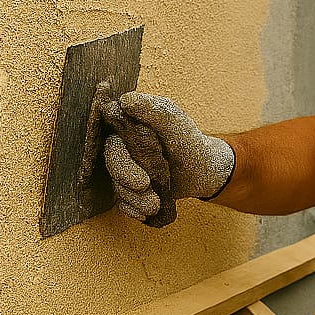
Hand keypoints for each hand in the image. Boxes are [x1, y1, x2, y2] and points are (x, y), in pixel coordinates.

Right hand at [103, 92, 235, 221]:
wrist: (205, 170)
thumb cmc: (190, 142)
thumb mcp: (176, 123)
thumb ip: (155, 110)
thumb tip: (126, 101)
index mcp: (128, 127)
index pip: (109, 137)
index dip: (117, 154)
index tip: (133, 162)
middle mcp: (123, 147)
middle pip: (111, 162)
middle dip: (125, 176)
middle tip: (145, 185)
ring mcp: (126, 169)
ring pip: (117, 186)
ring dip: (134, 198)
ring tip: (155, 204)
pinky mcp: (130, 189)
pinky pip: (123, 202)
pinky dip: (133, 209)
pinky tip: (146, 213)